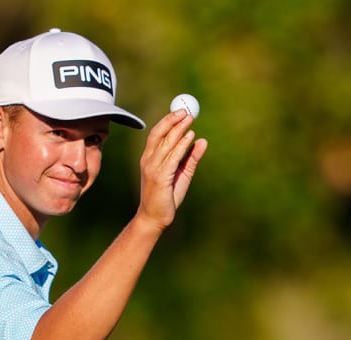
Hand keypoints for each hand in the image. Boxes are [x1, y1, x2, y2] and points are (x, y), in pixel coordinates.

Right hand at [136, 110, 207, 230]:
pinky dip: (181, 145)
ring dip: (179, 129)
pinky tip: (190, 137)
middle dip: (172, 120)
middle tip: (186, 110)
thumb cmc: (167, 197)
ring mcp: (152, 168)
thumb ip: (191, 157)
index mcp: (150, 158)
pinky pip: (172, 157)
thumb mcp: (182, 173)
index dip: (168, 121)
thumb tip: (202, 140)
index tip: (181, 111)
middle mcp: (148, 160)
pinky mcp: (160, 177)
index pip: (157, 134)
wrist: (155, 217)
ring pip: (166, 143)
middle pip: (159, 134)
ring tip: (190, 119)